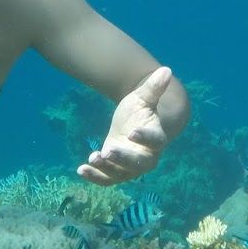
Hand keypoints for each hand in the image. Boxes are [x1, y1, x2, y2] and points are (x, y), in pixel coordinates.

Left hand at [79, 66, 172, 185]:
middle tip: (108, 152)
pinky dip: (95, 177)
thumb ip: (154, 88)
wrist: (133, 127)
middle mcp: (146, 157)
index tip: (132, 132)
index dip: (145, 137)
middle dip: (123, 159)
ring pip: (120, 174)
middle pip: (138, 164)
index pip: (154, 141)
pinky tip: (81, 170)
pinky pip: (107, 179)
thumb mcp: (144, 98)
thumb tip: (166, 70)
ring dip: (105, 169)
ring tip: (92, 158)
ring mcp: (130, 168)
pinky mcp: (116, 172)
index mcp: (156, 138)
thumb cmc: (141, 112)